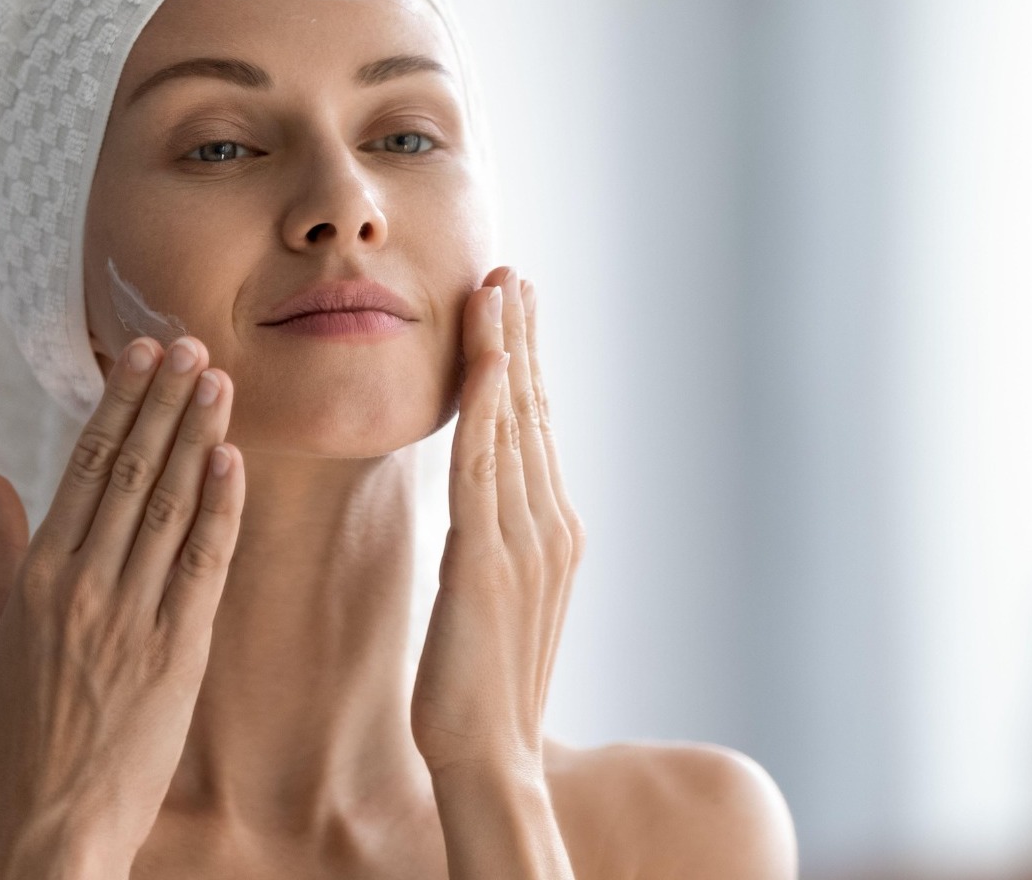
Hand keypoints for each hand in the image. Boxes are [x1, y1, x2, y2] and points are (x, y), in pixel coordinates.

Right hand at [0, 335, 243, 859]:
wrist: (60, 814)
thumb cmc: (19, 728)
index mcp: (38, 576)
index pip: (84, 467)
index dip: (118, 405)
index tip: (141, 356)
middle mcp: (85, 584)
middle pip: (132, 472)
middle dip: (163, 402)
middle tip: (190, 345)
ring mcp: (134, 614)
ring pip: (172, 505)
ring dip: (198, 436)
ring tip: (218, 381)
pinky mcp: (180, 646)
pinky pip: (204, 562)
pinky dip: (220, 507)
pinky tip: (233, 459)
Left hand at [411, 267, 585, 775]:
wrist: (488, 757)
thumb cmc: (481, 689)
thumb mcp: (496, 602)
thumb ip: (498, 547)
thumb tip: (484, 514)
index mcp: (551, 533)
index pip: (534, 430)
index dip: (524, 366)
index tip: (515, 310)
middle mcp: (549, 525)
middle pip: (532, 412)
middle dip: (522, 339)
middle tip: (513, 274)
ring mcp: (524, 539)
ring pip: (512, 424)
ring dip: (505, 350)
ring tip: (497, 287)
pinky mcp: (486, 558)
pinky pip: (483, 464)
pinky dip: (485, 404)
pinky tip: (482, 357)